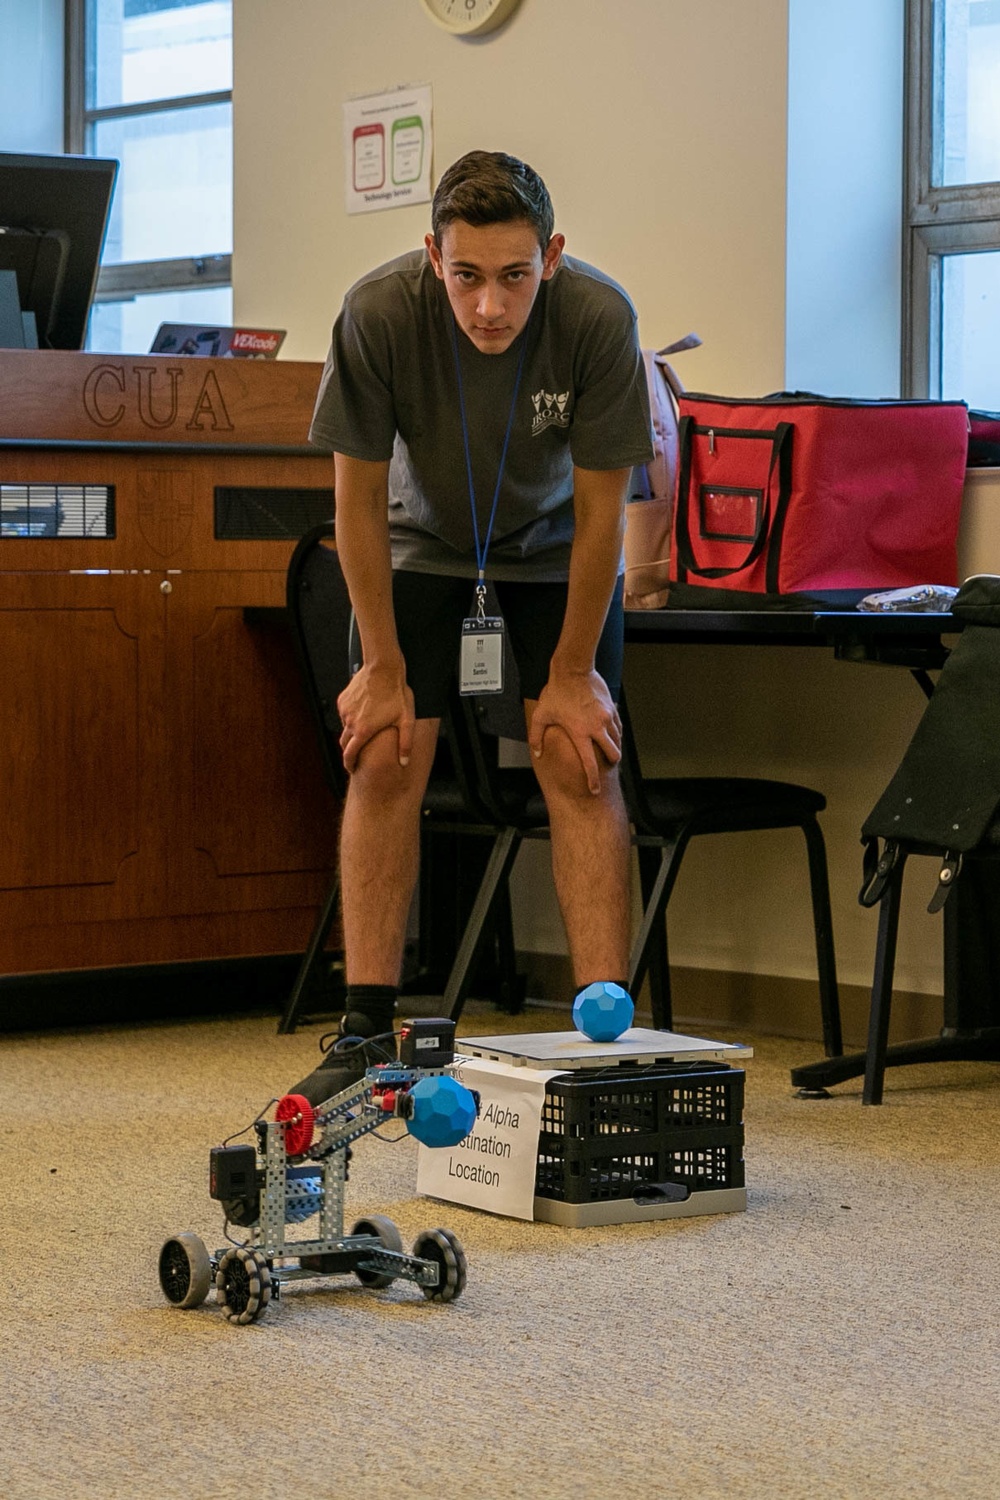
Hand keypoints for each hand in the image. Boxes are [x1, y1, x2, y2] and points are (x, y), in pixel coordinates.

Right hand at [337, 660, 414, 773]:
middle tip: (357, 753)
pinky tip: (364, 713)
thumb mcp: (406, 720)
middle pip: (344, 743)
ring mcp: (345, 710)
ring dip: (352, 731)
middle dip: (349, 750)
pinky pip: (345, 714)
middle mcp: (350, 722)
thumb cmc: (395, 692)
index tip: (351, 768)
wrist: (383, 668)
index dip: (349, 764)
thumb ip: (405, 743)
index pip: (350, 754)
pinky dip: (351, 717)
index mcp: (363, 730)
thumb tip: (404, 761)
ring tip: (366, 728)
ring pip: (345, 727)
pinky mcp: (343, 700)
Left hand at [528, 668, 621, 794]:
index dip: (593, 779)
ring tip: (609, 750)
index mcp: (580, 733)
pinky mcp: (611, 708)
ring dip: (615, 747)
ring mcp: (606, 717)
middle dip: (611, 762)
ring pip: (618, 740)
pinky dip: (616, 733)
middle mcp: (596, 727)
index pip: (590, 763)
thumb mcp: (541, 714)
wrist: (573, 670)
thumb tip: (537, 752)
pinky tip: (610, 733)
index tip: (595, 789)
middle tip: (607, 765)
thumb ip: (537, 736)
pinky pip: (618, 726)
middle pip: (612, 753)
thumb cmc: (557, 691)